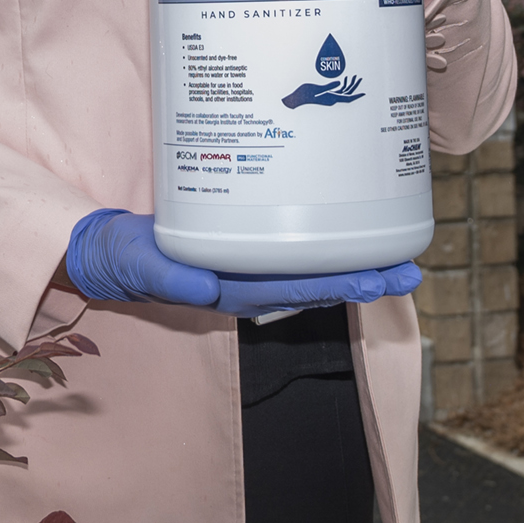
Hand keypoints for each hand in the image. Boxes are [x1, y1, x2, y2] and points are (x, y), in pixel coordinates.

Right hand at [63, 210, 421, 313]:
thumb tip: (206, 287)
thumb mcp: (141, 266)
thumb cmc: (127, 261)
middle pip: (317, 283)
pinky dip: (326, 243)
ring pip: (313, 269)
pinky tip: (349, 231)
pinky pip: (295, 249)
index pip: (295, 289)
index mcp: (232, 290)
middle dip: (364, 277)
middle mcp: (250, 282)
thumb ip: (169, 277)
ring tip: (399, 258)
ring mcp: (251, 267)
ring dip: (356, 263)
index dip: (338, 283)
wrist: (112, 253)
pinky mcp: (246, 246)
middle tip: (410, 270)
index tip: (376, 280)